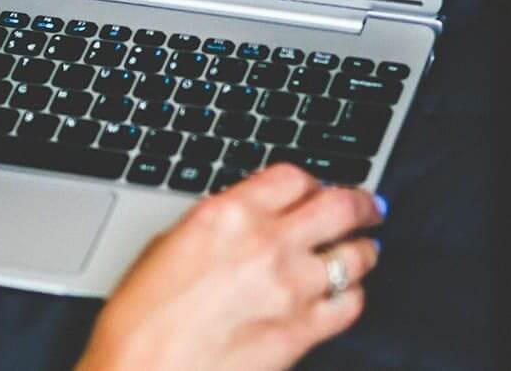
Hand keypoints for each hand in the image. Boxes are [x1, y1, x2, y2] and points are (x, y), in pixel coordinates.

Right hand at [78, 166, 385, 370]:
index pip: (294, 177)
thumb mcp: (170, 245)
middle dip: (361, 203)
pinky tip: (343, 295)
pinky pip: (350, 304)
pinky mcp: (302, 332)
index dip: (312, 181)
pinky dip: (351, 295)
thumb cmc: (141, 318)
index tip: (318, 189)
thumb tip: (251, 220)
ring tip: (363, 251)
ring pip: (355, 256)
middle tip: (369, 207)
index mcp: (228, 214)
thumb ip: (221, 225)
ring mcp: (290, 288)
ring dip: (362, 250)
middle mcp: (266, 243)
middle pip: (340, 205)